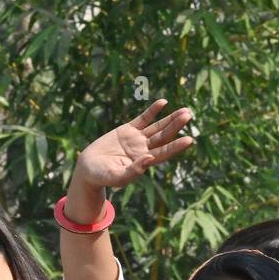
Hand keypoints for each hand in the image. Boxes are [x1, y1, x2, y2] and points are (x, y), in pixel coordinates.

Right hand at [66, 99, 194, 217]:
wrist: (89, 168)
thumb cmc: (102, 177)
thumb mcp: (116, 177)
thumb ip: (133, 171)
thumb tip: (150, 158)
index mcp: (144, 162)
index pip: (163, 153)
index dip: (176, 146)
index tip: (189, 139)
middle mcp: (144, 149)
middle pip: (164, 137)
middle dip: (176, 126)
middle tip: (189, 116)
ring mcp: (137, 139)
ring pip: (157, 127)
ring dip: (170, 119)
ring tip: (185, 111)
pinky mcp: (128, 129)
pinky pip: (143, 118)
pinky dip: (152, 111)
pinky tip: (163, 102)